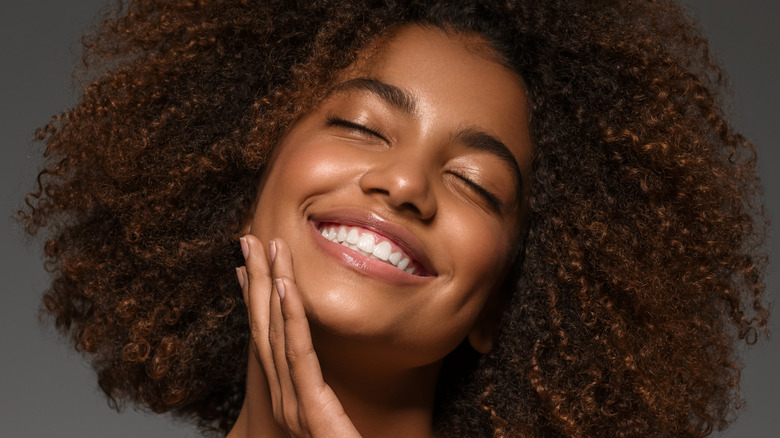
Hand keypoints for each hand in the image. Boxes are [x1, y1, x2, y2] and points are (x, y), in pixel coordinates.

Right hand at [237, 235, 361, 436]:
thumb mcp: (336, 425)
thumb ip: (326, 403)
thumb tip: (324, 379)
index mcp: (291, 399)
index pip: (268, 340)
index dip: (258, 300)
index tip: (251, 267)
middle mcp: (285, 400)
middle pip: (264, 329)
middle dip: (256, 282)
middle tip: (247, 240)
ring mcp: (293, 406)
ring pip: (276, 333)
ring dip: (271, 286)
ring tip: (264, 247)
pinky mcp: (311, 409)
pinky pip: (300, 353)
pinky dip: (291, 317)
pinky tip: (288, 285)